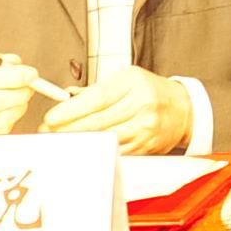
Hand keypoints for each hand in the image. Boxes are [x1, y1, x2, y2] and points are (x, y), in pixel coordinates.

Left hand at [46, 68, 191, 152]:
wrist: (184, 110)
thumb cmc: (151, 91)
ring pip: (103, 139)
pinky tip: (80, 149)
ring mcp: (143, 129)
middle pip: (97, 121)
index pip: (97, 98)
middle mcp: (140, 106)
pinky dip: (94, 151)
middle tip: (47, 131)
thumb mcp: (127, 79)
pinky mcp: (143, 147)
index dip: (71, 110)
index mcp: (133, 84)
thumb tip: (67, 99)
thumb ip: (97, 89)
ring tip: (59, 140)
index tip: (52, 117)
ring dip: (78, 141)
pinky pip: (113, 151)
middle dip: (68, 128)